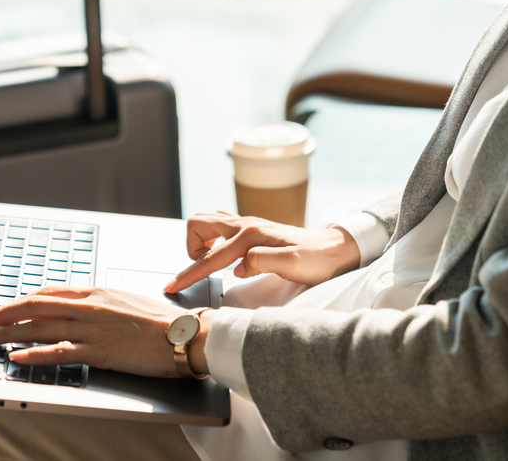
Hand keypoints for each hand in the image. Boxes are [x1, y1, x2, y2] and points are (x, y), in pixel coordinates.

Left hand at [0, 287, 211, 378]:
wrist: (185, 333)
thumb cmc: (160, 320)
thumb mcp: (124, 301)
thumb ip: (99, 304)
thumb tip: (80, 307)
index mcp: (94, 293)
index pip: (46, 295)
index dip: (18, 303)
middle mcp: (88, 307)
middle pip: (34, 307)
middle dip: (2, 315)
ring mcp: (92, 328)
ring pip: (39, 328)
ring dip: (7, 333)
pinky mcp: (99, 351)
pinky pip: (59, 352)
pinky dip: (34, 355)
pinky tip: (16, 357)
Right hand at [164, 211, 360, 293]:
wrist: (335, 249)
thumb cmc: (317, 260)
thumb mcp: (294, 266)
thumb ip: (263, 262)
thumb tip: (238, 267)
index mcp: (250, 236)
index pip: (210, 257)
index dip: (189, 274)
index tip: (172, 287)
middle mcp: (245, 225)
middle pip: (198, 223)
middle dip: (191, 248)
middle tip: (203, 268)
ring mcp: (247, 224)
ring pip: (207, 221)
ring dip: (200, 241)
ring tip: (213, 263)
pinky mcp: (251, 228)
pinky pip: (220, 225)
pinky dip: (213, 238)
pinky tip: (225, 254)